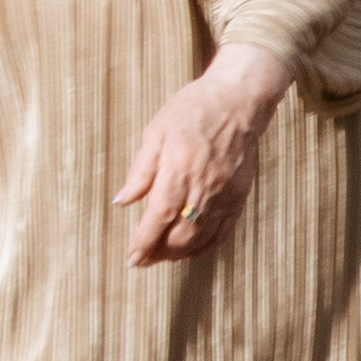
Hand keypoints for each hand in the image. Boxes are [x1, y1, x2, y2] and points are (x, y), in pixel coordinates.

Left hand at [115, 43, 292, 265]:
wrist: (239, 101)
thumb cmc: (193, 109)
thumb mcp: (156, 131)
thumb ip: (140, 170)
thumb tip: (121, 200)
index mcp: (179, 170)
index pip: (157, 218)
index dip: (143, 243)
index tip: (132, 258)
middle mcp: (203, 188)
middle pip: (179, 236)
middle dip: (158, 253)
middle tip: (143, 259)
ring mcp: (224, 195)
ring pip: (201, 238)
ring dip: (179, 253)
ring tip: (163, 256)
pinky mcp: (239, 196)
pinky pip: (223, 232)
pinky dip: (205, 246)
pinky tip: (192, 248)